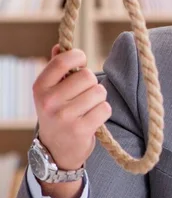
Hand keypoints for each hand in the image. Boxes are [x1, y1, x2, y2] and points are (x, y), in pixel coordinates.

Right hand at [33, 44, 111, 170]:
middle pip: (87, 76)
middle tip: (85, 94)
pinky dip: (104, 112)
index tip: (82, 61)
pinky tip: (94, 118)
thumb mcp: (50, 93)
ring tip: (88, 108)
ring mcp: (64, 117)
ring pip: (99, 92)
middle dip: (92, 84)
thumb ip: (56, 70)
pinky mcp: (80, 129)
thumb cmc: (57, 114)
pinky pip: (105, 109)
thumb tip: (60, 46)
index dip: (78, 56)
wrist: (56, 151)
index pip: (62, 60)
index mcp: (40, 87)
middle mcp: (49, 101)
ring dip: (99, 99)